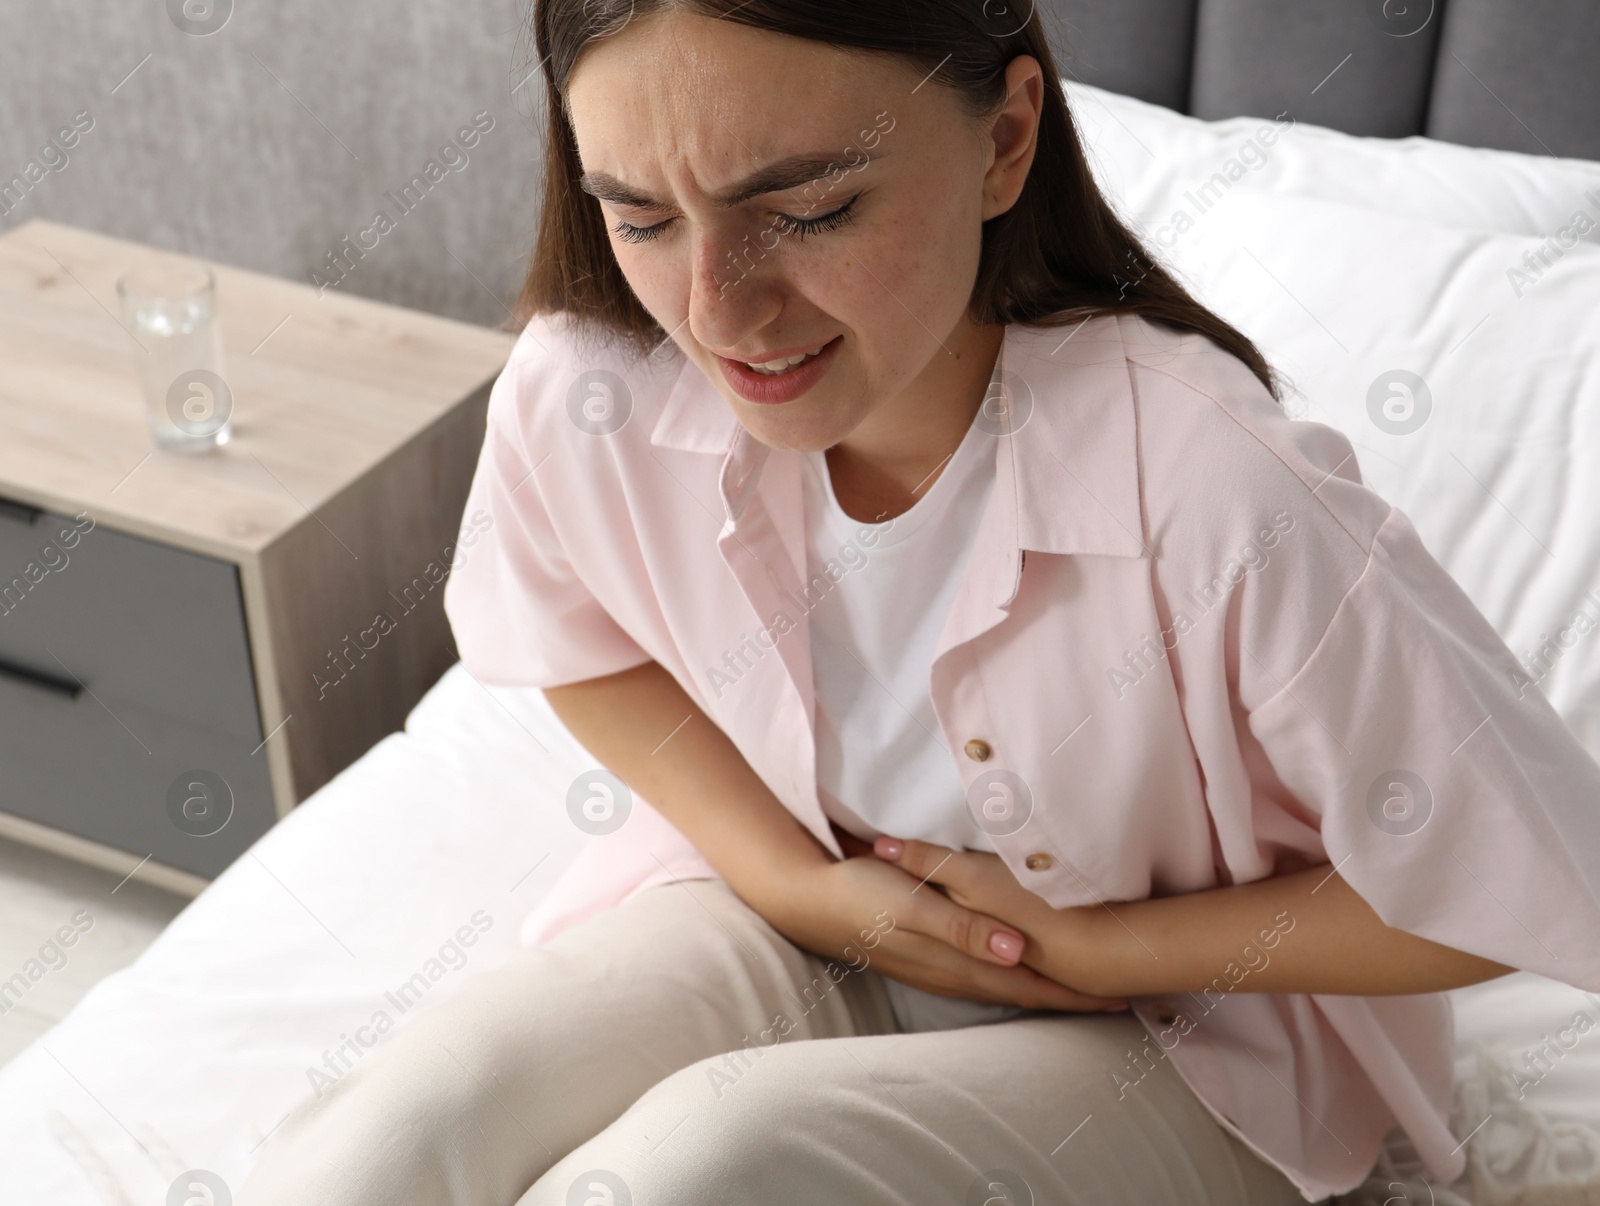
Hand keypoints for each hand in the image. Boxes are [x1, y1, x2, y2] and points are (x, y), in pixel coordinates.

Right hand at [757, 827, 1127, 1013]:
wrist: (809, 897)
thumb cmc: (863, 892)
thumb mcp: (912, 903)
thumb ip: (964, 926)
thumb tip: (1017, 952)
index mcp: (958, 960)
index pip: (1032, 982)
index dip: (1077, 991)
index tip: (1124, 993)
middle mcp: (955, 972)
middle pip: (1027, 991)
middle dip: (1074, 998)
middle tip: (1125, 998)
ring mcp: (939, 968)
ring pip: (1007, 987)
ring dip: (1048, 992)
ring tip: (1086, 994)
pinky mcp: (927, 957)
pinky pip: (986, 978)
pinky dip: (1016, 980)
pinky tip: (1020, 974)